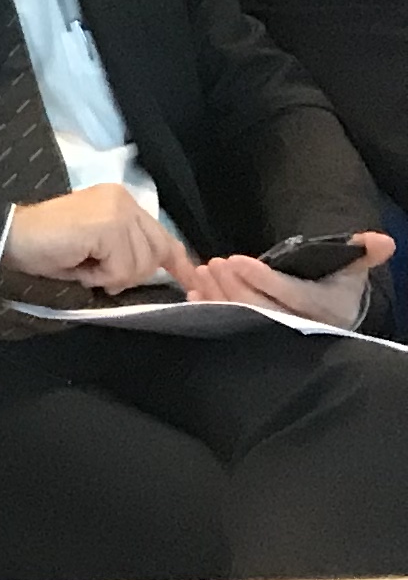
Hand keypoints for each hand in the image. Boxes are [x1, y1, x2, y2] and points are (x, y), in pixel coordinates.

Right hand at [3, 182, 193, 293]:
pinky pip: (121, 269)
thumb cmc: (46, 246)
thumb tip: (162, 269)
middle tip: (97, 273)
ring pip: (140, 265)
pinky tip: (79, 265)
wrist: (9, 237)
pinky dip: (100, 277)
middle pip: (157, 252)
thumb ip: (127, 248)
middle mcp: (123, 199)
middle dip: (131, 274)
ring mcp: (117, 210)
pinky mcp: (108, 225)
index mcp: (121, 200)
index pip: (162, 234)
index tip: (191, 280)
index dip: (177, 261)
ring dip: (111, 277)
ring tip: (83, 266)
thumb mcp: (97, 246)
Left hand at [181, 230, 392, 329]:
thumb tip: (383, 241)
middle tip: (216, 263)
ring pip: (244, 319)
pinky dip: (211, 311)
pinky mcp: (259, 337)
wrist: (329, 309)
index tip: (237, 260)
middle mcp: (304, 326)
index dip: (264, 279)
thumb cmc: (335, 282)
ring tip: (204, 271)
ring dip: (219, 295)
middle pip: (262, 310)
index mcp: (326, 307)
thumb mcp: (350, 266)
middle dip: (235, 286)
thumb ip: (361, 251)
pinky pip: (231, 328)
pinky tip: (196, 295)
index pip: (292, 295)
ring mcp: (281, 336)